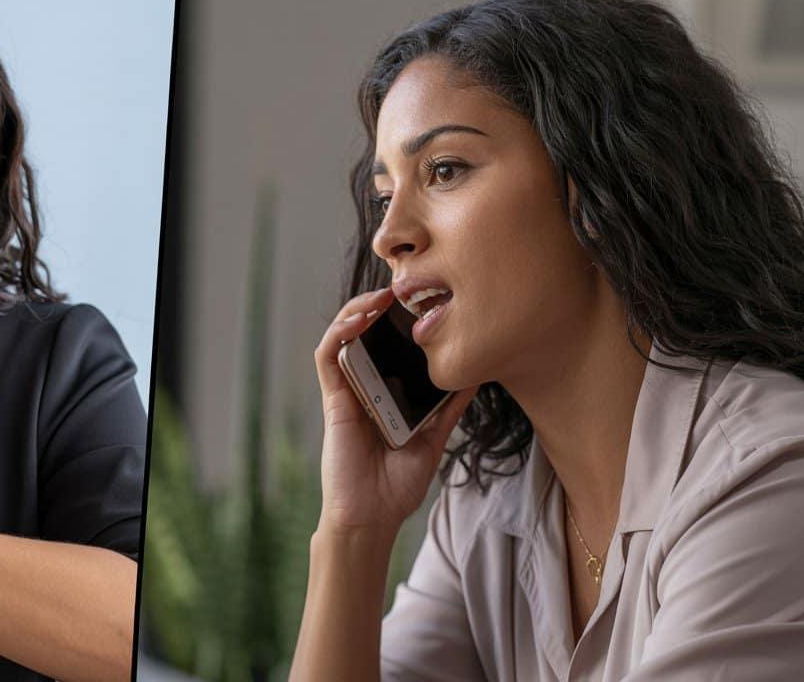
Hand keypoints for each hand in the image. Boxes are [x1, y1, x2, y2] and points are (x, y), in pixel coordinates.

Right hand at [313, 288, 477, 532]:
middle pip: (364, 334)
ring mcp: (346, 392)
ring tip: (382, 297)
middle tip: (405, 287)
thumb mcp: (433, 439)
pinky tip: (358, 320)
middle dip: (379, 306)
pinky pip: (328, 357)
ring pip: (342, 337)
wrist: (372, 517)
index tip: (424, 300)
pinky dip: (338, 333)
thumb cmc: (397, 485)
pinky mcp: (332, 400)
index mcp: (385, 393)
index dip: (399, 321)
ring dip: (357, 311)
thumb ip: (447, 408)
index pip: (387, 346)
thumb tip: (475, 377)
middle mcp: (363, 387)